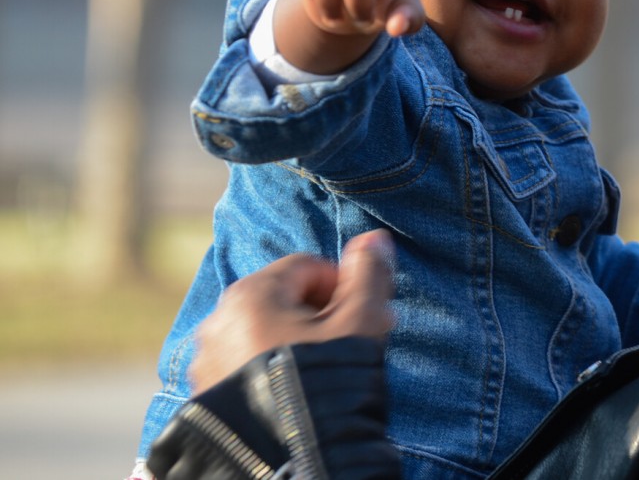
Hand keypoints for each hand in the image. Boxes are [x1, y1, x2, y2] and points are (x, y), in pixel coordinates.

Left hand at [189, 229, 397, 393]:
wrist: (290, 458)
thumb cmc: (325, 381)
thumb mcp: (361, 323)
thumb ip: (370, 275)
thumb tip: (375, 238)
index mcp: (252, 293)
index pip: (308, 267)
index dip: (343, 288)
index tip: (361, 318)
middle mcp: (218, 321)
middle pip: (283, 299)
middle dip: (320, 316)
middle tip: (348, 344)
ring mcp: (207, 361)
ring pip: (263, 334)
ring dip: (295, 343)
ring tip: (323, 371)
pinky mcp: (205, 395)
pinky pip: (245, 365)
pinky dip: (270, 369)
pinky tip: (296, 392)